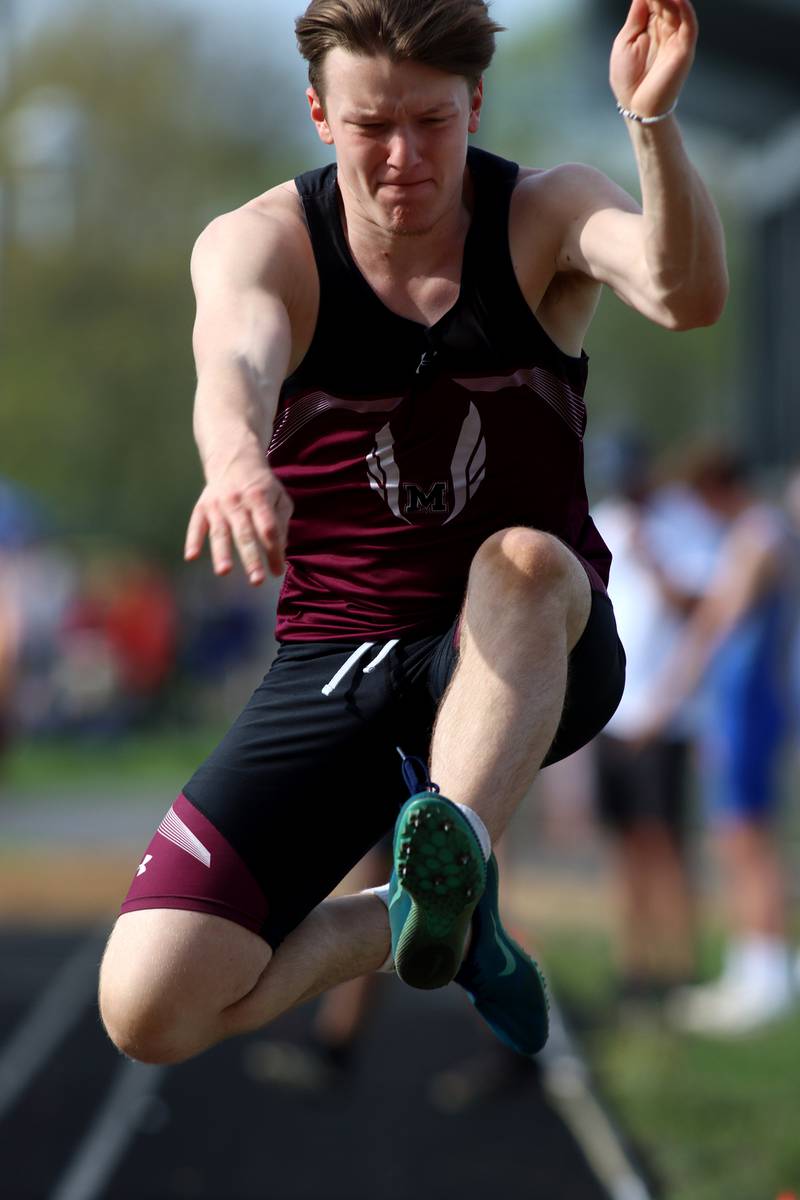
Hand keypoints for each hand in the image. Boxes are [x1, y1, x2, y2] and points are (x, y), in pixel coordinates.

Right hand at [184, 446, 292, 584]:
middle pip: (245, 533)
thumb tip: (279, 551)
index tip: (277, 572)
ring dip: (221, 553)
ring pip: (220, 532)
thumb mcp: (280, 497)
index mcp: (260, 498)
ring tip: (224, 572)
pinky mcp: (202, 507)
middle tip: (257, 581)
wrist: (233, 459)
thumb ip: (281, 523)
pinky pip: (196, 525)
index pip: (268, 528)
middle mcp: (237, 501)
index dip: (273, 551)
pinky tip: (191, 557)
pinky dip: (193, 540)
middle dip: (251, 558)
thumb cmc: (261, 485)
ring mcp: (217, 504)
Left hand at [610, 0, 697, 118]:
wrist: (636, 107)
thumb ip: (636, 16)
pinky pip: (689, 25)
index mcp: (650, 25)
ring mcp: (677, 38)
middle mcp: (666, 28)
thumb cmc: (628, 78)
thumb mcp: (626, 41)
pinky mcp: (684, 50)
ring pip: (678, 7)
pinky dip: (686, 10)